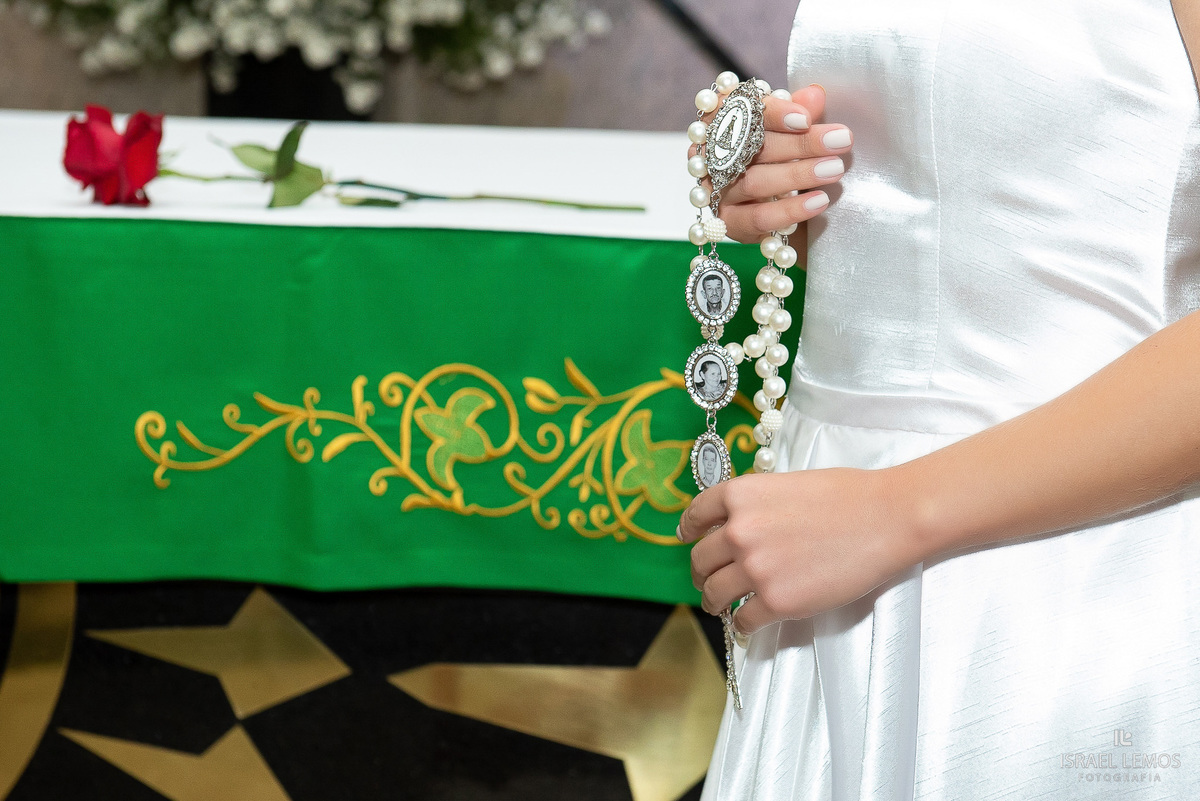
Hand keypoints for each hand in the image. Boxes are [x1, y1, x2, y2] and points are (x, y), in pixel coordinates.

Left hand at [677, 467, 922, 633]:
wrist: (885, 517)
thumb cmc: (847, 496)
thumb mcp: (786, 484)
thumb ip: (755, 505)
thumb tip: (739, 525)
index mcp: (740, 495)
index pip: (696, 515)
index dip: (689, 530)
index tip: (688, 539)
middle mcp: (738, 531)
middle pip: (701, 560)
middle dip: (701, 573)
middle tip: (706, 582)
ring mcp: (755, 568)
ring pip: (715, 594)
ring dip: (714, 602)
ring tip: (719, 607)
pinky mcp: (777, 601)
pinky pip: (743, 620)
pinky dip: (743, 624)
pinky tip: (749, 623)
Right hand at [688, 84, 851, 242]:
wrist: (768, 203)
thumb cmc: (775, 155)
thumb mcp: (788, 128)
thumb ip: (799, 111)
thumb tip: (815, 95)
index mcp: (723, 120)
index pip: (742, 109)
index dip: (774, 113)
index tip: (806, 118)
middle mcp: (713, 155)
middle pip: (752, 146)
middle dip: (800, 143)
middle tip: (840, 140)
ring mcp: (716, 190)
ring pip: (755, 182)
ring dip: (798, 175)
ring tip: (835, 169)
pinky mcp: (728, 222)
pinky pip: (758, 217)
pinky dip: (790, 210)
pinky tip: (819, 201)